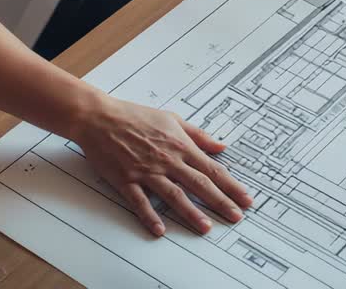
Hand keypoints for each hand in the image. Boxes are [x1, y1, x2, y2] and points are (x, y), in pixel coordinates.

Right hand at [68, 95, 251, 236]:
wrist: (100, 117)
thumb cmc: (135, 116)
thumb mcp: (173, 119)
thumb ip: (198, 134)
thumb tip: (221, 146)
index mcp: (180, 145)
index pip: (212, 169)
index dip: (231, 185)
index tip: (245, 198)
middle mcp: (167, 160)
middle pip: (199, 184)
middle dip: (220, 201)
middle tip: (236, 216)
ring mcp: (146, 171)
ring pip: (174, 195)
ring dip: (191, 212)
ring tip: (206, 227)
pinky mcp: (126, 179)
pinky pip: (140, 201)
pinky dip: (150, 216)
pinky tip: (160, 230)